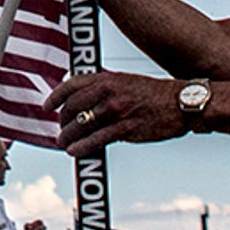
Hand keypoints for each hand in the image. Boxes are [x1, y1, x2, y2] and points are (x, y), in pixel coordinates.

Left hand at [47, 70, 188, 155]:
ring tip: (63, 142)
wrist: (182, 102)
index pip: (72, 84)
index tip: (47, 106)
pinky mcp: (127, 129)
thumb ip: (105, 87)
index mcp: (108, 78)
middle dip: (63, 120)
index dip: (56, 96)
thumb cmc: (154, 93)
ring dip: (68, 135)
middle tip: (61, 128)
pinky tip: (74, 151)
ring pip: (82, 124)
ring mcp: (117, 111)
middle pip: (73, 107)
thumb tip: (84, 97)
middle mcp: (109, 92)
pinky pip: (97, 139)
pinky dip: (83, 146)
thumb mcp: (126, 81)